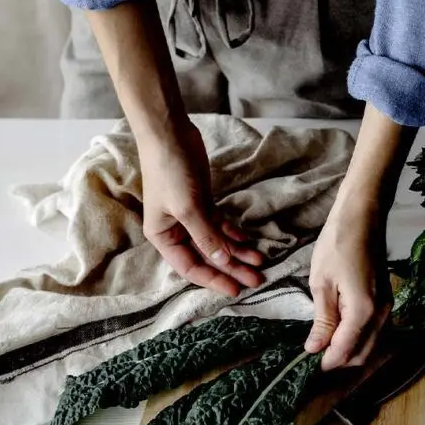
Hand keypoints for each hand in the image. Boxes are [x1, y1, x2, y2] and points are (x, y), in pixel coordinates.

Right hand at [138, 119, 265, 296]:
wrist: (170, 134)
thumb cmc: (170, 172)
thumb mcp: (188, 208)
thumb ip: (205, 236)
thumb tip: (221, 261)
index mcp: (163, 237)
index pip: (190, 267)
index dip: (213, 280)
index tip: (235, 290)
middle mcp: (175, 231)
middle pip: (208, 257)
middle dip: (232, 269)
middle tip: (258, 279)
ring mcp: (190, 217)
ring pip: (217, 242)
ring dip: (238, 252)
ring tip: (261, 262)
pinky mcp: (202, 202)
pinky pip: (220, 225)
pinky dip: (234, 233)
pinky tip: (249, 242)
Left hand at [305, 202, 390, 370]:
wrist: (363, 217)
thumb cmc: (337, 244)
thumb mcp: (321, 283)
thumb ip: (322, 320)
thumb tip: (315, 349)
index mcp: (363, 311)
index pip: (345, 351)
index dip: (326, 362)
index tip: (306, 365)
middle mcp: (380, 314)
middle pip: (362, 354)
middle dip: (339, 361)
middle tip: (313, 357)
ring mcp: (387, 307)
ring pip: (371, 345)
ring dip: (350, 352)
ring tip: (324, 345)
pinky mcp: (386, 300)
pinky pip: (375, 331)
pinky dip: (360, 339)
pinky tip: (340, 332)